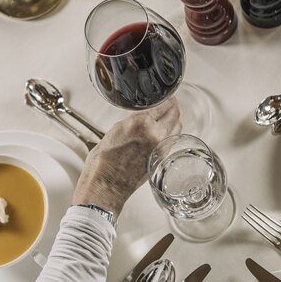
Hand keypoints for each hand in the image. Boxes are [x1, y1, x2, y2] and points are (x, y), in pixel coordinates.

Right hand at [73, 98, 181, 216]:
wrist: (105, 185)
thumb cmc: (104, 161)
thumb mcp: (115, 129)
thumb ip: (133, 120)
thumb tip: (144, 115)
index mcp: (142, 123)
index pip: (163, 104)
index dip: (166, 98)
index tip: (166, 97)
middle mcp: (155, 134)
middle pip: (174, 114)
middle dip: (172, 107)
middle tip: (169, 103)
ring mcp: (160, 147)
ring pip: (177, 128)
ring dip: (174, 120)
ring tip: (168, 116)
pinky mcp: (161, 159)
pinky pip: (172, 141)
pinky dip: (171, 133)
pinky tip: (164, 132)